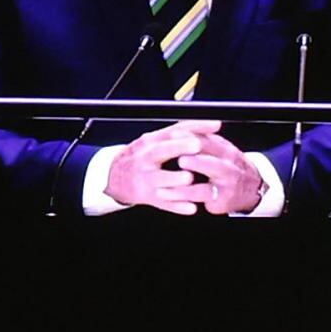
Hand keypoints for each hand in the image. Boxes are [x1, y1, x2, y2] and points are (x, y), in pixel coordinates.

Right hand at [97, 126, 223, 211]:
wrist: (115, 178)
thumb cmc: (142, 157)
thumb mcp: (156, 140)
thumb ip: (183, 132)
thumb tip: (214, 124)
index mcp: (150, 143)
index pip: (171, 131)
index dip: (192, 127)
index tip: (212, 126)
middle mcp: (146, 159)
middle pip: (160, 151)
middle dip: (179, 147)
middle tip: (198, 145)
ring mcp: (147, 179)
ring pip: (161, 179)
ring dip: (178, 179)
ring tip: (191, 178)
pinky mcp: (149, 197)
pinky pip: (164, 203)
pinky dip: (178, 206)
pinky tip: (192, 207)